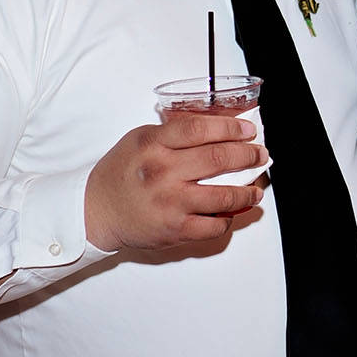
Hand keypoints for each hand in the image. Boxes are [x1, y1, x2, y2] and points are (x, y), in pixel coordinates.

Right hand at [84, 113, 267, 251]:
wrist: (95, 210)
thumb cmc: (121, 174)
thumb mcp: (141, 140)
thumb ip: (175, 134)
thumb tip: (219, 129)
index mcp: (153, 144)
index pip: (201, 129)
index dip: (232, 128)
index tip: (248, 130)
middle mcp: (162, 171)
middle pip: (220, 158)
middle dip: (249, 155)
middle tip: (260, 155)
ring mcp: (170, 202)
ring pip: (225, 195)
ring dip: (248, 191)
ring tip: (256, 188)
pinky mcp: (175, 229)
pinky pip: (214, 224)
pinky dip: (228, 218)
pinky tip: (230, 212)